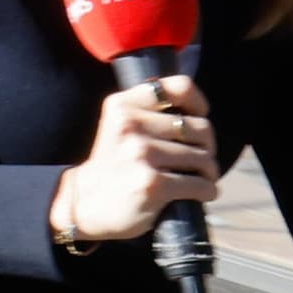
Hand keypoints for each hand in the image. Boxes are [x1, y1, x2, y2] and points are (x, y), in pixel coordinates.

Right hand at [49, 76, 218, 245]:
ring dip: (208, 172)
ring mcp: (141, 154)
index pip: (180, 88)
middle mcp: (130, 125)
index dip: (198, 104)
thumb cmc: (114, 165)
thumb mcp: (120, 127)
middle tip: (197, 160)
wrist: (84, 204)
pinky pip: (200, 184)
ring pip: (203, 158)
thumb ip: (149, 113)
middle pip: (200, 127)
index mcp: (122, 105)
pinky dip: (207, 191)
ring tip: (198, 178)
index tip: (198, 118)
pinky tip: (200, 194)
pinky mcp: (152, 183)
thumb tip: (199, 113)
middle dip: (206, 147)